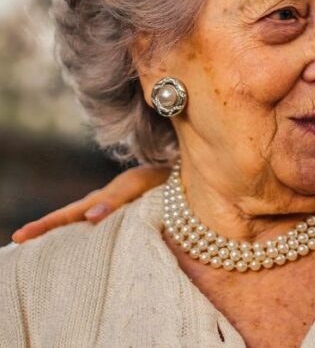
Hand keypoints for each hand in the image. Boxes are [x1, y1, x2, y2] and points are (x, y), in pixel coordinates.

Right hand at [11, 165, 168, 242]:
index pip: (68, 214)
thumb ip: (115, 199)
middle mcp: (105, 205)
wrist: (186, 173)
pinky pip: (104, 228)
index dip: (44, 225)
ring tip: (42, 251)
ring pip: (84, 224)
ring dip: (64, 235)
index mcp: (103, 198)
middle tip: (18, 242)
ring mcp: (116, 211)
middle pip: (70, 219)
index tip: (19, 236)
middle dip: (45, 231)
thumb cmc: (163, 177)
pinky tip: (84, 248)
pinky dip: (89, 236)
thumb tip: (88, 219)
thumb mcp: (138, 185)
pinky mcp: (130, 217)